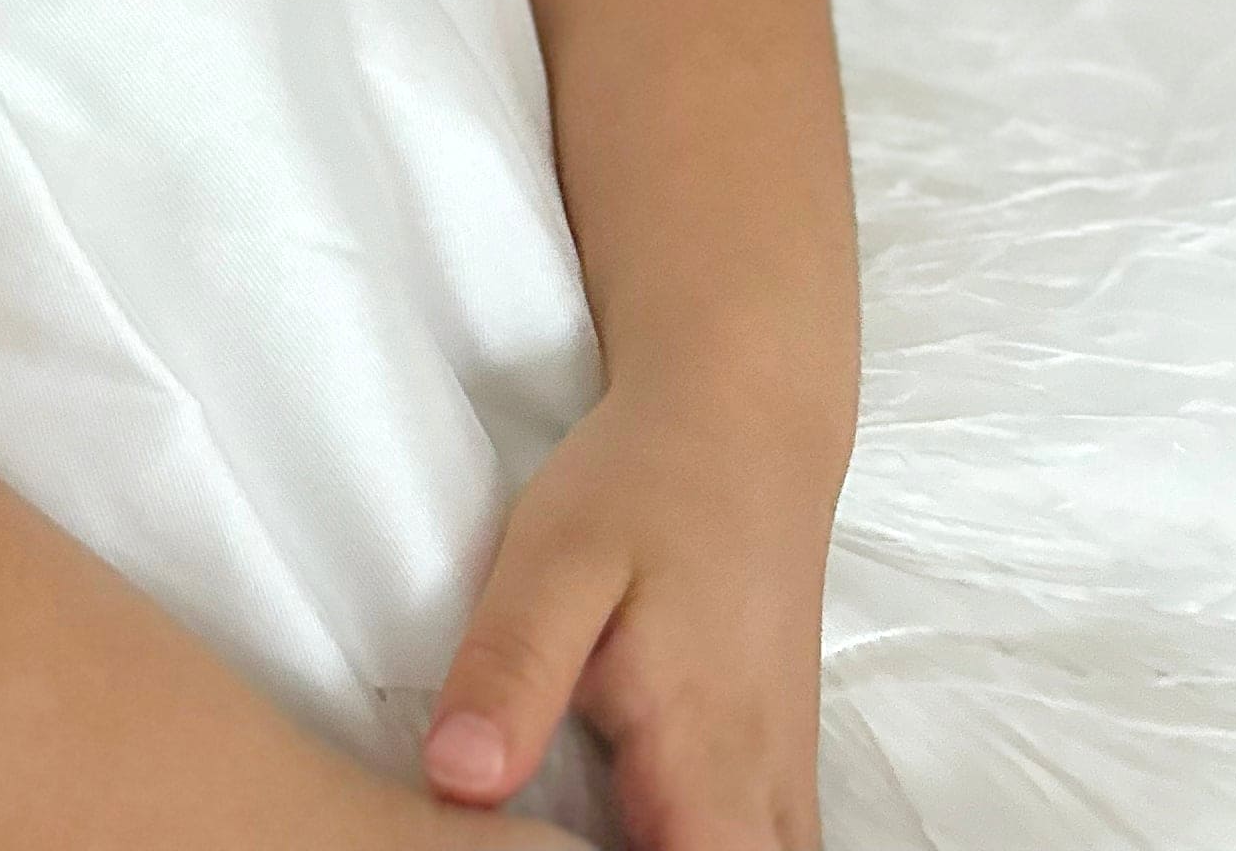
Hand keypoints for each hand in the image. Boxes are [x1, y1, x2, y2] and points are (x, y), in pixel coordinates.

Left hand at [419, 386, 838, 848]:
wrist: (742, 426)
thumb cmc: (647, 486)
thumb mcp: (555, 557)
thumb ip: (512, 670)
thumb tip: (454, 782)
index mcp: (703, 763)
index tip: (537, 846)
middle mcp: (761, 799)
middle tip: (541, 829)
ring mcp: (781, 792)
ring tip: (572, 827)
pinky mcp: (774, 773)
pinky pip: (755, 849)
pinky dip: (697, 845)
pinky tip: (626, 820)